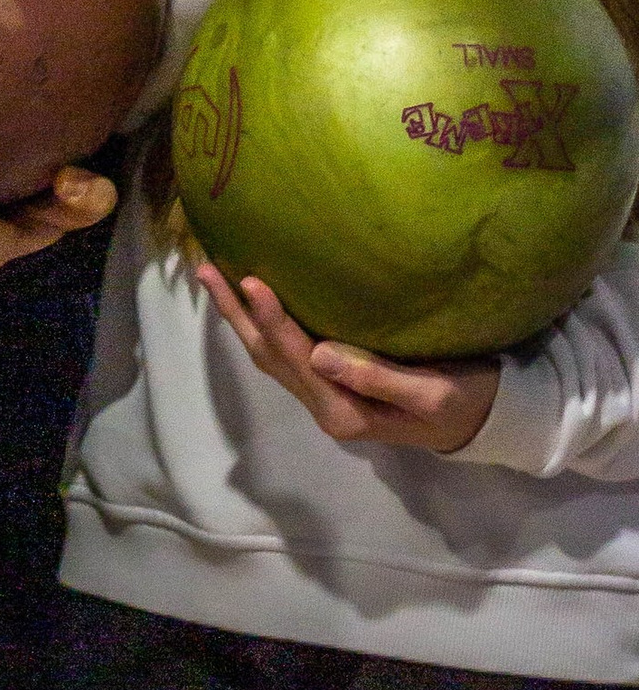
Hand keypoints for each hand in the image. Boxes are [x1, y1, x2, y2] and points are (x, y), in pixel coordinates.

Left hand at [196, 258, 497, 452]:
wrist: (483, 421)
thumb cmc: (466, 401)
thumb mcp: (433, 394)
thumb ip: (378, 378)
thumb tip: (322, 355)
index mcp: (344, 412)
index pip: (298, 359)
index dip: (272, 319)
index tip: (250, 280)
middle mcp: (325, 406)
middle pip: (270, 356)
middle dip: (237, 313)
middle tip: (206, 268)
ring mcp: (326, 396)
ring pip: (271, 355)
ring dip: (242, 316)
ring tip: (215, 276)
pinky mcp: (332, 383)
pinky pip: (286, 352)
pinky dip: (264, 324)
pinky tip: (252, 300)